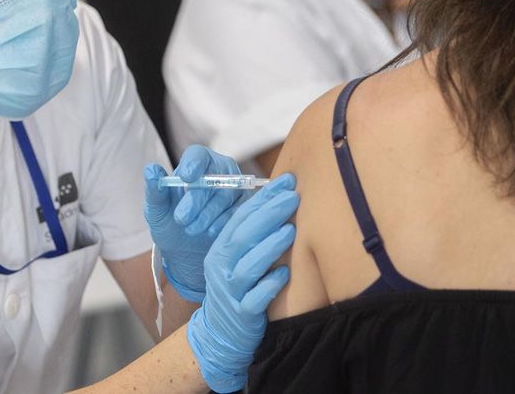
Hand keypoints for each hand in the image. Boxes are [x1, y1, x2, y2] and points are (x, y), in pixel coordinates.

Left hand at [144, 145, 248, 301]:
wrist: (186, 248)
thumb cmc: (170, 221)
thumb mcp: (156, 209)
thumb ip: (155, 190)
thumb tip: (151, 170)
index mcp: (196, 163)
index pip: (198, 155)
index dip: (193, 164)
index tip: (185, 178)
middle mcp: (219, 170)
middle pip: (214, 176)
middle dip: (197, 199)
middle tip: (181, 218)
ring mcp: (235, 188)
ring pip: (227, 195)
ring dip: (207, 214)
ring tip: (191, 229)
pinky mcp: (244, 207)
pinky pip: (238, 212)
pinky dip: (222, 223)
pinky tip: (210, 232)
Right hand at [186, 174, 298, 392]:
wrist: (221, 332)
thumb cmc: (239, 286)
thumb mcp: (239, 257)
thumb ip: (254, 232)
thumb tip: (283, 198)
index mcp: (221, 248)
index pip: (240, 217)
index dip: (263, 198)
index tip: (287, 182)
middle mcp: (222, 267)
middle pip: (242, 237)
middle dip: (269, 215)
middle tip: (293, 198)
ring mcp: (230, 292)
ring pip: (248, 267)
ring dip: (270, 247)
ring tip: (291, 231)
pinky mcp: (242, 314)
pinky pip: (254, 300)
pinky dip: (269, 286)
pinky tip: (285, 274)